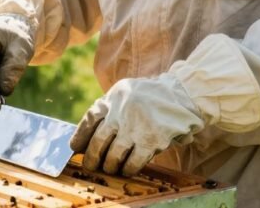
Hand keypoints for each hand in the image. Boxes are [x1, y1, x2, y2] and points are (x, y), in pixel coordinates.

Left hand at [70, 73, 203, 175]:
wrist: (184, 94)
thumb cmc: (152, 96)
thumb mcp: (127, 91)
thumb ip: (110, 108)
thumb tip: (88, 136)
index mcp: (114, 96)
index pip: (90, 118)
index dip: (80, 135)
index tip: (75, 148)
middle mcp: (122, 110)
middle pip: (99, 140)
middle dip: (92, 156)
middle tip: (91, 165)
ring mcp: (136, 126)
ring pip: (114, 154)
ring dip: (110, 165)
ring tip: (110, 168)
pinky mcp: (151, 140)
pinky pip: (133, 162)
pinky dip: (127, 168)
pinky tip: (127, 169)